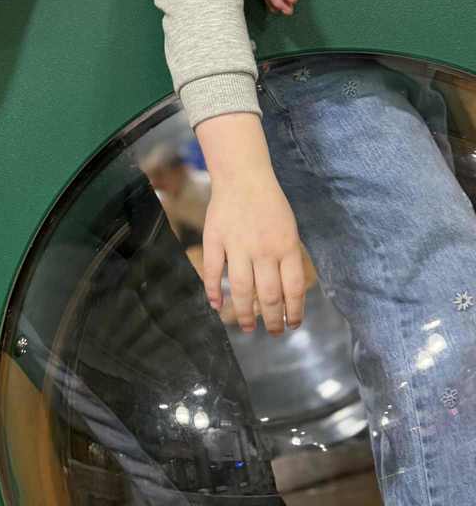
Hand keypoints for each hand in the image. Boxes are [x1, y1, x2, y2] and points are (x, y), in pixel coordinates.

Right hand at [203, 174, 305, 335]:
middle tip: (273, 332)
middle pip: (268, 295)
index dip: (293, 312)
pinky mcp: (214, 239)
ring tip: (247, 327)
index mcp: (286, 246)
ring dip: (245, 314)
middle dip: (272, 320)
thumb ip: (289, 258)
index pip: (293, 289)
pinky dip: (214, 291)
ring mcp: (237, 244)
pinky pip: (213, 271)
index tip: (292, 325)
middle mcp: (263, 249)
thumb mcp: (289, 229)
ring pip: (241, 290)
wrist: (243, 175)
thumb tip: (288, 294)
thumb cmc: (270, 204)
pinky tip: (217, 305)